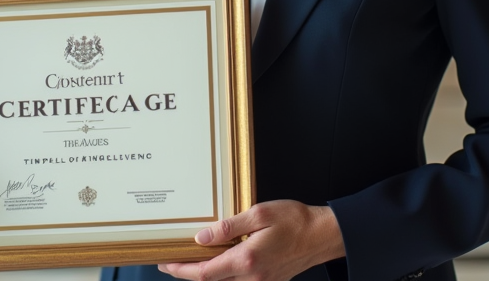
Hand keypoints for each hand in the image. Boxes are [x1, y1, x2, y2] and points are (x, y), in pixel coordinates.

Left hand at [158, 200, 344, 280]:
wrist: (323, 235)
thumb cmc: (295, 221)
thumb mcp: (259, 214)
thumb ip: (229, 227)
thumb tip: (202, 237)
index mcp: (246, 260)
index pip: (205, 272)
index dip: (182, 270)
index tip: (166, 264)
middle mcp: (252, 277)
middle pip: (212, 280)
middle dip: (189, 272)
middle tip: (172, 262)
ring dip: (207, 273)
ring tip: (193, 259)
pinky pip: (240, 280)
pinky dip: (225, 272)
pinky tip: (221, 260)